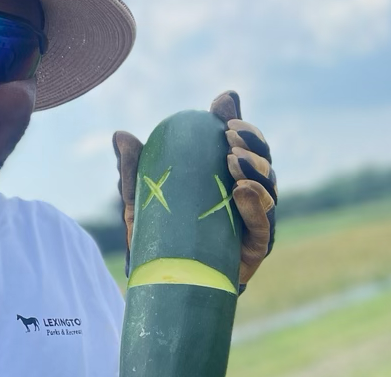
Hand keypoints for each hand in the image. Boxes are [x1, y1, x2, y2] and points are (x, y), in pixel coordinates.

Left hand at [112, 91, 276, 292]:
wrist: (160, 283)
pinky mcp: (254, 249)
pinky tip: (243, 190)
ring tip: (232, 160)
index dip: (238, 122)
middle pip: (262, 162)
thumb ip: (133, 169)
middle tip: (228, 136)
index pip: (242, 145)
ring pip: (269, 188)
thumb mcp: (141, 199)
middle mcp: (246, 196)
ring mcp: (253, 222)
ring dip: (255, 169)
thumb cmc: (156, 235)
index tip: (222, 108)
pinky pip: (263, 225)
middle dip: (252, 142)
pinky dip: (257, 205)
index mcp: (226, 178)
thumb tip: (121, 134)